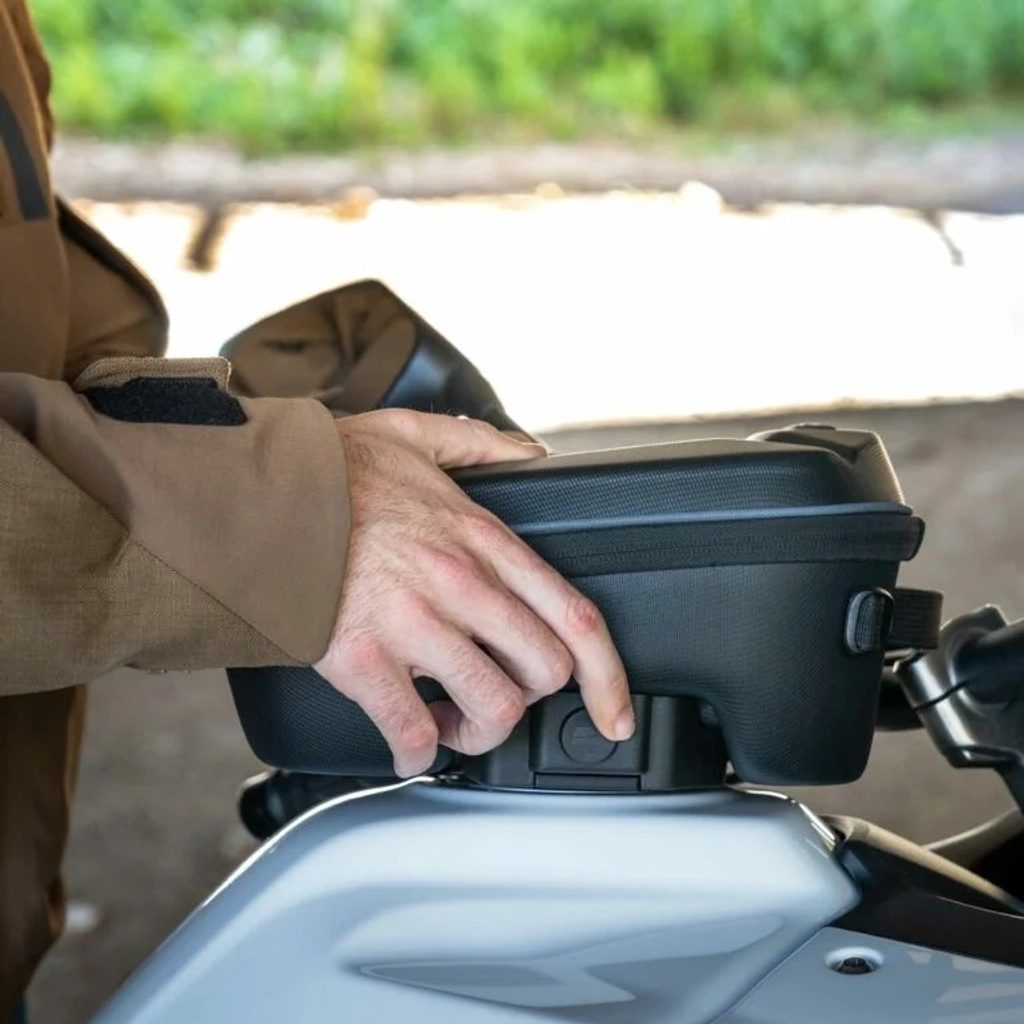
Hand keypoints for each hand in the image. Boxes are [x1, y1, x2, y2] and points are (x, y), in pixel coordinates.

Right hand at [314, 409, 633, 776]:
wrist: (250, 493)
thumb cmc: (329, 471)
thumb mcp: (415, 434)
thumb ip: (483, 444)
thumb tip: (531, 455)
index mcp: (481, 538)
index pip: (574, 615)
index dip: (608, 675)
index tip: (613, 710)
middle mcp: (459, 583)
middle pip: (542, 671)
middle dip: (529, 697)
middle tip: (502, 694)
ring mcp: (412, 623)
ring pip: (490, 707)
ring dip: (479, 730)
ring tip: (454, 721)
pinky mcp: (359, 657)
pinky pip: (410, 729)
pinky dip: (417, 750)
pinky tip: (410, 742)